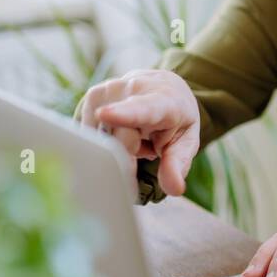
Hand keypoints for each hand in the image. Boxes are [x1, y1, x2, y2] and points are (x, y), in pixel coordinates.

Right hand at [77, 68, 199, 195]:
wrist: (162, 86)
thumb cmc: (175, 117)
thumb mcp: (185, 140)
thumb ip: (178, 164)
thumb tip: (174, 189)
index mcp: (160, 100)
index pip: (140, 109)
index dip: (123, 114)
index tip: (105, 114)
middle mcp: (131, 90)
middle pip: (118, 140)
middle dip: (129, 157)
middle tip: (147, 149)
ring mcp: (108, 91)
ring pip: (103, 140)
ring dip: (118, 148)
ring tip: (135, 135)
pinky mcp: (92, 98)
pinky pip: (92, 136)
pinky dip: (106, 141)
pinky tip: (119, 131)